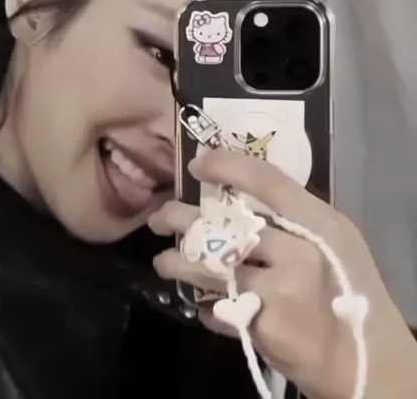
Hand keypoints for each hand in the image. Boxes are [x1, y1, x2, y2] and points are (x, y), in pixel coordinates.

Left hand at [149, 149, 416, 398]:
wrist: (362, 358)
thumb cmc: (347, 292)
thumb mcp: (333, 244)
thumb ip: (293, 221)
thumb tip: (241, 200)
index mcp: (320, 223)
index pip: (266, 180)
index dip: (227, 166)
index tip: (197, 163)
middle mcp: (298, 250)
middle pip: (225, 226)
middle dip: (181, 219)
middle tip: (160, 218)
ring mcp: (279, 289)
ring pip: (209, 267)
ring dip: (178, 263)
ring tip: (162, 262)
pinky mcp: (262, 324)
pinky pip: (219, 308)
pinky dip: (207, 305)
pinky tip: (203, 302)